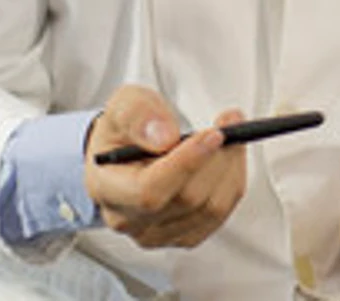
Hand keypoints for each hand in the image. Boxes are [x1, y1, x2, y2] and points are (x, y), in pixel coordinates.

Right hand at [83, 85, 246, 248]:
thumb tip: (164, 137)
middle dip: (217, 158)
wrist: (124, 152)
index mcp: (107, 188)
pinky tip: (228, 156)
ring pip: (210, 208)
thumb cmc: (124, 130)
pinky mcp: (183, 236)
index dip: (187, 163)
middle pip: (187, 199)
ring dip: (230, 167)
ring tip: (231, 133)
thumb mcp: (124, 105)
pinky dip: (232, 180)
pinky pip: (220, 214)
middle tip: (230, 123)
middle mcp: (129, 220)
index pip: (149, 191)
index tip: (215, 134)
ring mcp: (157, 233)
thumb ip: (139, 115)